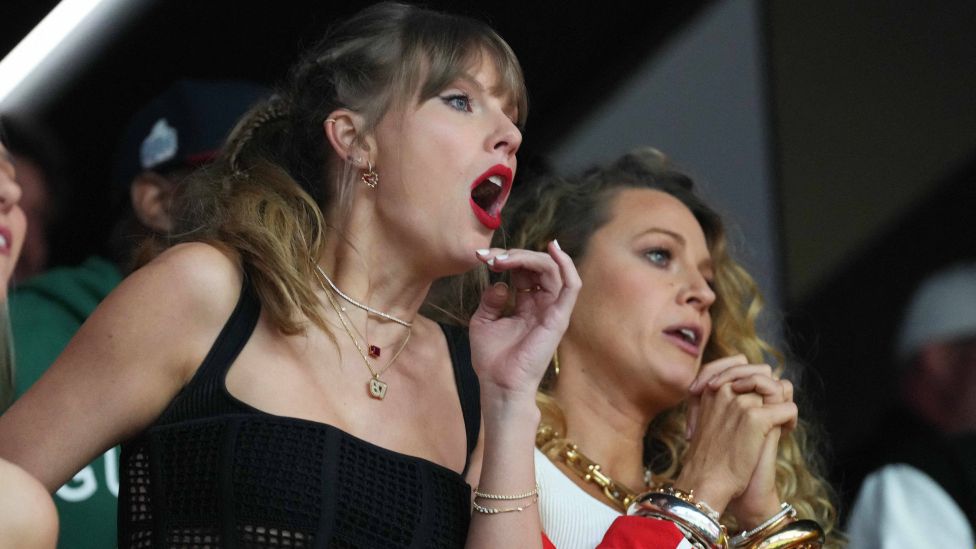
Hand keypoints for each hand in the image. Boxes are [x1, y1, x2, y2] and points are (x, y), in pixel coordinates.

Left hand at [468, 242, 580, 404]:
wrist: (499, 384)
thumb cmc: (492, 360)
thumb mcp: (483, 321)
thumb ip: (491, 300)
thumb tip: (501, 283)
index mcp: (527, 305)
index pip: (524, 270)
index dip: (505, 258)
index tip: (480, 257)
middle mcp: (543, 305)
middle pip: (538, 266)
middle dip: (513, 254)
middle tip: (489, 257)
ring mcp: (553, 310)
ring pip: (553, 270)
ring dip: (528, 257)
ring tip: (504, 258)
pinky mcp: (559, 317)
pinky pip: (572, 286)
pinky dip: (567, 265)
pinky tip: (553, 249)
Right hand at [688, 358, 796, 525]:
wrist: (706, 481)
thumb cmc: (708, 457)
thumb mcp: (707, 420)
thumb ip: (723, 401)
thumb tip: (752, 389)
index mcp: (710, 388)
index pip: (738, 362)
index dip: (752, 374)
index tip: (756, 395)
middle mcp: (724, 389)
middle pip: (763, 373)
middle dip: (771, 390)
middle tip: (771, 411)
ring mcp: (740, 402)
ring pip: (778, 388)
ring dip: (782, 404)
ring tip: (780, 422)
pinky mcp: (755, 417)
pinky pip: (788, 408)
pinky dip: (790, 421)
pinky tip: (784, 433)